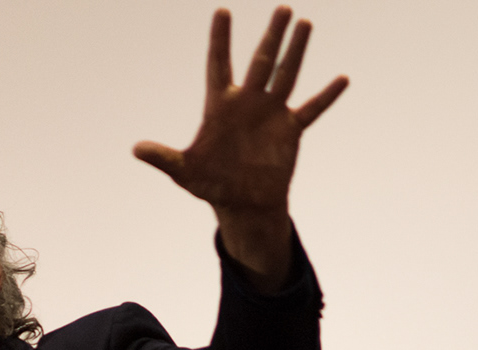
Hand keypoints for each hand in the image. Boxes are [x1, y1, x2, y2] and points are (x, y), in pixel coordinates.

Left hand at [134, 7, 347, 290]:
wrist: (243, 203)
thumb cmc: (211, 185)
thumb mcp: (184, 171)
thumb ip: (163, 157)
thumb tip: (135, 150)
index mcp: (220, 105)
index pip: (219, 64)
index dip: (220, 39)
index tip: (222, 11)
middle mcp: (248, 102)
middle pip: (261, 61)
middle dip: (272, 35)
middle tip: (284, 8)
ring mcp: (271, 113)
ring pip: (286, 75)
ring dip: (296, 51)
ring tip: (305, 23)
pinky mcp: (290, 130)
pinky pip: (311, 109)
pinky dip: (326, 96)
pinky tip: (342, 78)